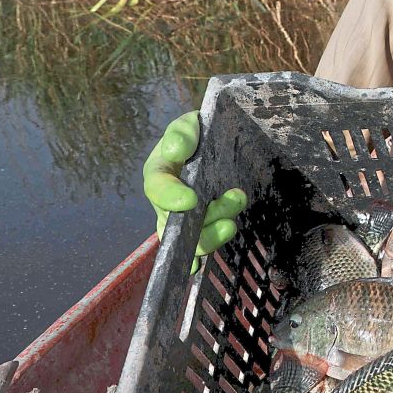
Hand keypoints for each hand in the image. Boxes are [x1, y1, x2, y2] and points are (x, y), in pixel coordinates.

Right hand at [143, 110, 247, 272]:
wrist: (213, 145)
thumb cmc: (197, 134)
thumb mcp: (189, 125)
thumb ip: (181, 134)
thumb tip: (175, 151)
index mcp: (159, 173)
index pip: (158, 187)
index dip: (171, 197)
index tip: (191, 200)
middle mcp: (166, 200)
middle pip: (174, 222)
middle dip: (202, 221)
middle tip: (232, 207)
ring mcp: (183, 217)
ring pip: (189, 237)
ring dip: (212, 235)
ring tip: (234, 220)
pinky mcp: (201, 225)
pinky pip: (195, 246)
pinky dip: (195, 259)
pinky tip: (198, 267)